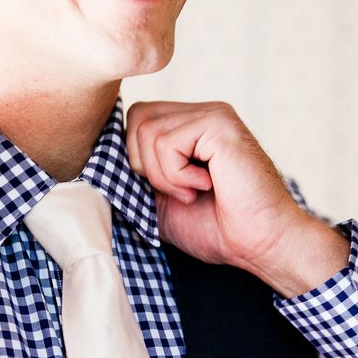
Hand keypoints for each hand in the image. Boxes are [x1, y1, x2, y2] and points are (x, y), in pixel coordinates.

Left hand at [126, 101, 348, 297]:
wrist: (259, 245)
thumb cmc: (217, 228)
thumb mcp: (159, 202)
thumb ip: (134, 176)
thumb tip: (98, 162)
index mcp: (189, 126)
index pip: (136, 120)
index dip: (138, 159)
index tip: (168, 191)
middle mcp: (202, 112)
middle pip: (136, 118)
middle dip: (146, 166)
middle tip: (181, 191)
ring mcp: (213, 114)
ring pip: (148, 131)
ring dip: (164, 175)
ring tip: (195, 190)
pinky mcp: (220, 123)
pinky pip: (167, 141)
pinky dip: (177, 174)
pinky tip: (206, 184)